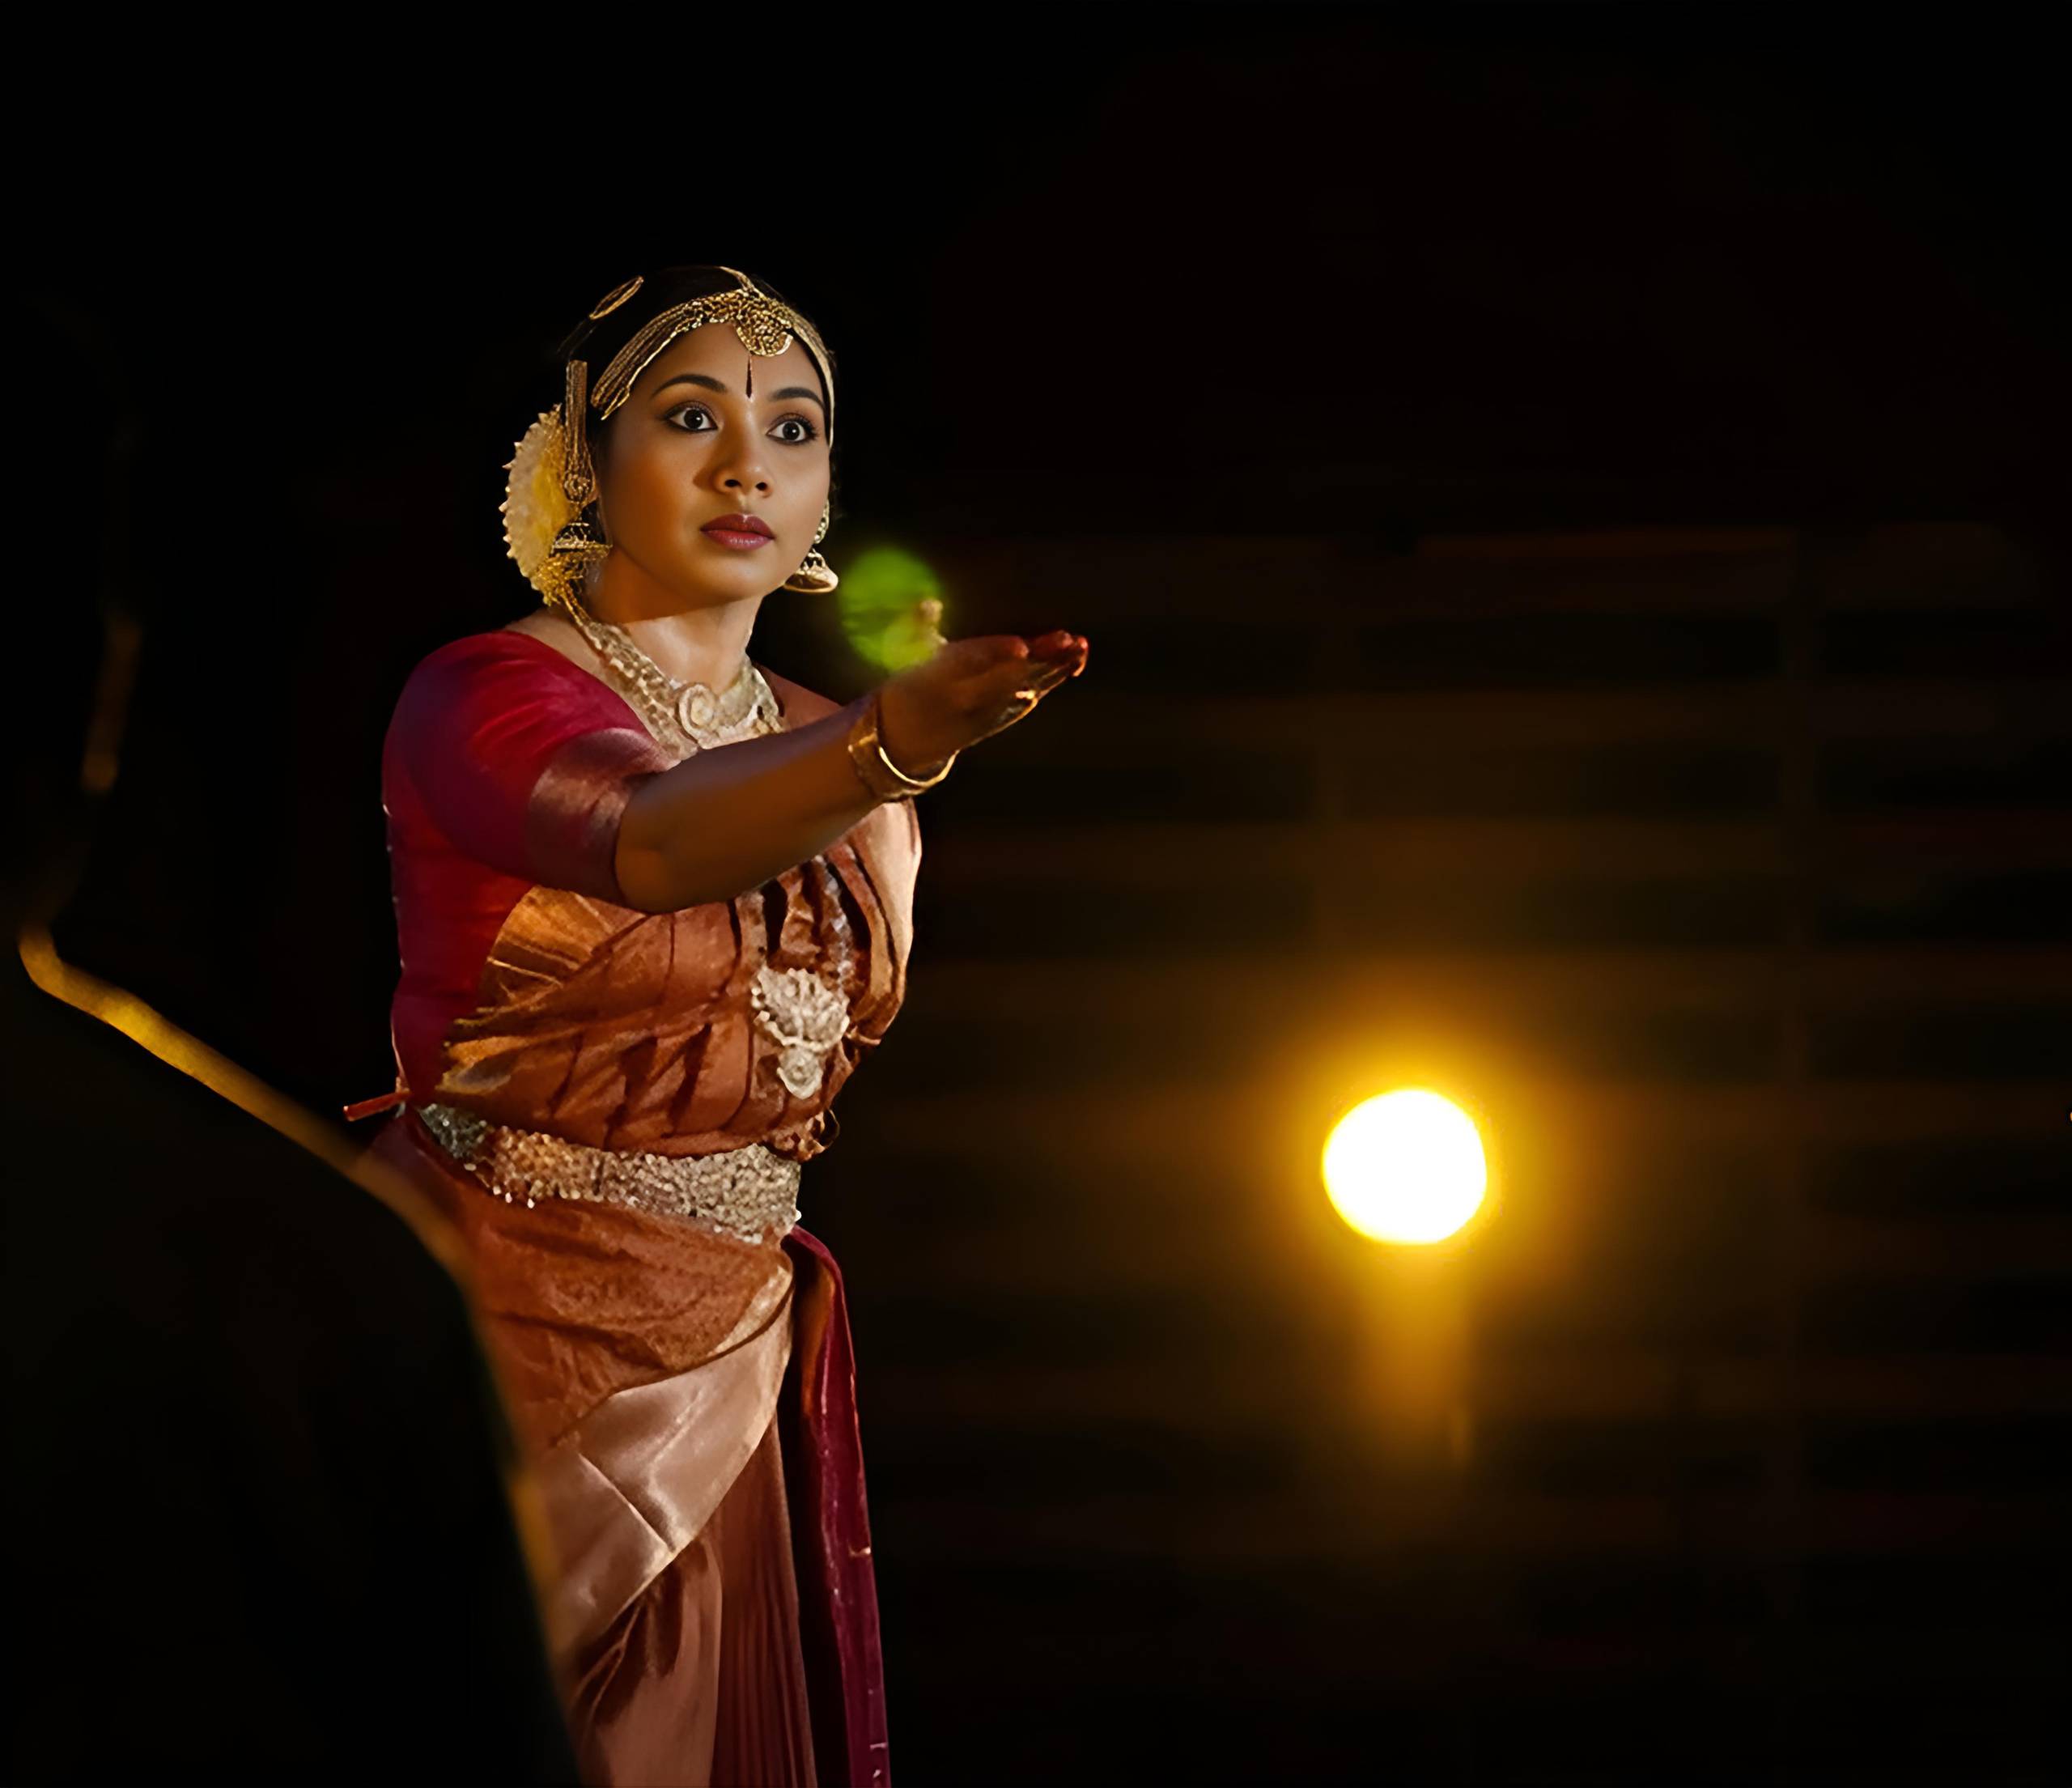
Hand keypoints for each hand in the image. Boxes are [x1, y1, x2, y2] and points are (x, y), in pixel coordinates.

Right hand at [875, 611, 1088, 770]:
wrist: (902, 739)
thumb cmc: (908, 686)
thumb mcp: (905, 656)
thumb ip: (918, 626)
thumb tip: (927, 604)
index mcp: (938, 680)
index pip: (968, 665)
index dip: (995, 655)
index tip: (1021, 646)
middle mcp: (964, 700)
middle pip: (1008, 679)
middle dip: (1039, 661)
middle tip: (1069, 641)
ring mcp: (983, 713)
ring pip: (1024, 689)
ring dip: (1054, 669)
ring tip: (1080, 648)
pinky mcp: (996, 719)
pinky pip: (1026, 699)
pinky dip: (1047, 682)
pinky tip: (1073, 665)